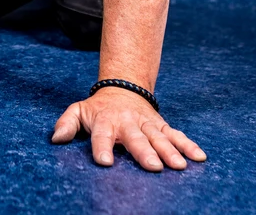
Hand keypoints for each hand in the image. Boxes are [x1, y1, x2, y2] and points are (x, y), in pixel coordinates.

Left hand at [51, 86, 206, 171]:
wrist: (122, 88)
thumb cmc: (98, 108)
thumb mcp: (78, 110)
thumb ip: (66, 123)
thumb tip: (56, 139)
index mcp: (105, 120)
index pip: (101, 135)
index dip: (102, 147)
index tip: (105, 162)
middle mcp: (128, 122)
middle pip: (136, 138)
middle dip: (145, 152)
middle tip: (153, 167)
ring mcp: (146, 123)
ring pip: (159, 137)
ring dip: (170, 151)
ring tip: (179, 166)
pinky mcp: (161, 124)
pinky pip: (176, 134)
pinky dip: (188, 144)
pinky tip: (199, 156)